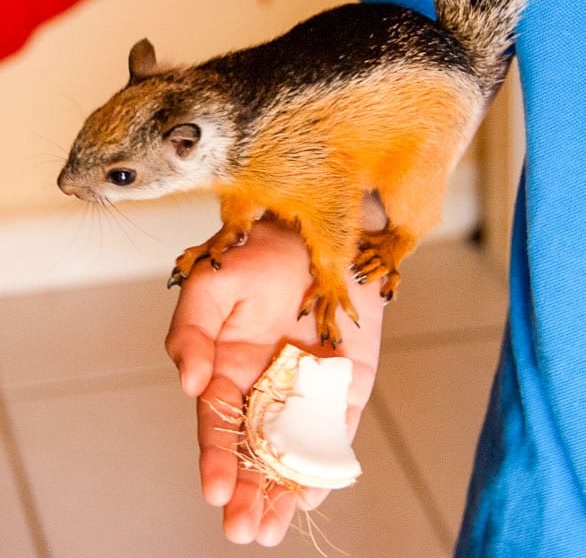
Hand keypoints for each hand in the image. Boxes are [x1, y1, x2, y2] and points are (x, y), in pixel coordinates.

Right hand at [165, 217, 384, 546]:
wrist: (321, 232)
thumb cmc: (260, 252)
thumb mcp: (214, 282)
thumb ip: (192, 329)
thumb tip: (189, 384)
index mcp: (228, 365)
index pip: (217, 422)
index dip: (215, 457)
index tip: (216, 490)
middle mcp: (265, 385)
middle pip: (252, 448)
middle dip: (246, 490)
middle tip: (245, 529)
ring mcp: (306, 388)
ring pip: (291, 448)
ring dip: (281, 489)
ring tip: (272, 528)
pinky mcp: (345, 384)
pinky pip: (336, 428)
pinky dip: (327, 461)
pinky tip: (314, 491)